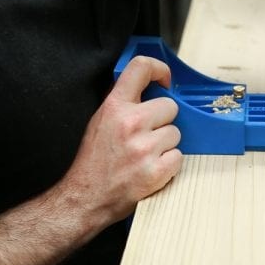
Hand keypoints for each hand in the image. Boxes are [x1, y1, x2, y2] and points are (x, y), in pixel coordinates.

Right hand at [58, 56, 182, 226]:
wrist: (86, 198)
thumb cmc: (94, 161)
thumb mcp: (99, 121)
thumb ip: (121, 102)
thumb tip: (145, 85)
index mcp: (114, 107)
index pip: (141, 67)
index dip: (159, 70)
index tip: (165, 81)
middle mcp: (130, 123)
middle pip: (170, 107)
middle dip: (163, 121)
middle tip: (147, 136)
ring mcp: (144, 148)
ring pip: (176, 134)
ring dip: (166, 145)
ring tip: (146, 155)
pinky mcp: (156, 171)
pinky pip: (178, 157)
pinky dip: (169, 165)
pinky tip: (151, 169)